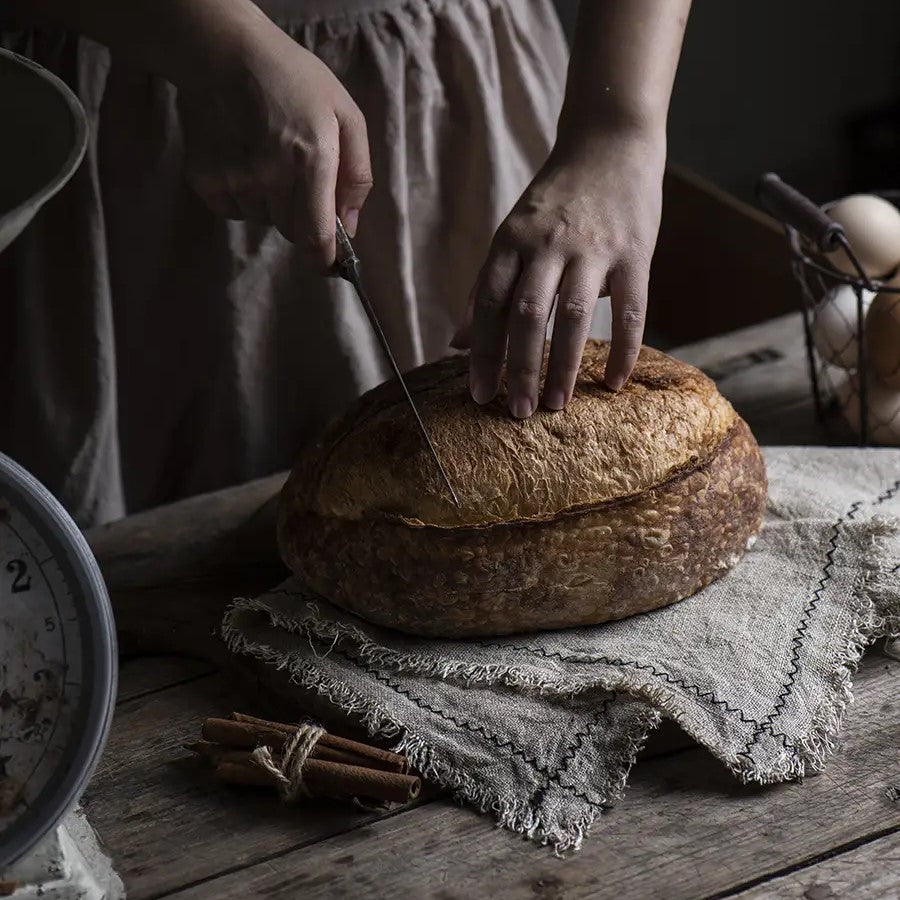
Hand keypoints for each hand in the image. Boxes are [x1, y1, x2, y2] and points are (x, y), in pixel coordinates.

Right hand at [176, 16, 371, 266]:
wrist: (223, 52)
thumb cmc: (294, 80)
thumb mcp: (345, 115)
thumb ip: (357, 175)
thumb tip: (349, 228)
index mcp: (311, 161)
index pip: (316, 235)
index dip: (324, 259)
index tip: (329, 266)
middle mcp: (271, 176)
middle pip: (292, 231)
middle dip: (302, 218)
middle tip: (297, 178)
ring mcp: (235, 179)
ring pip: (264, 220)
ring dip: (272, 204)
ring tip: (267, 157)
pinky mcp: (206, 179)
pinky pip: (234, 211)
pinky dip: (243, 197)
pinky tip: (243, 160)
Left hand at [454, 128, 663, 415]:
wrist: (610, 141)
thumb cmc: (555, 199)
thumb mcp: (512, 234)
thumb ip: (487, 287)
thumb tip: (456, 342)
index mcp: (512, 241)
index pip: (488, 304)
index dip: (482, 352)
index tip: (479, 394)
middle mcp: (548, 245)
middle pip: (527, 316)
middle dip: (519, 369)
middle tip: (517, 412)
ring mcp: (593, 248)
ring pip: (573, 316)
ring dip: (562, 366)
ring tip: (555, 406)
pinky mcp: (635, 252)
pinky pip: (631, 310)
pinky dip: (623, 350)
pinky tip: (613, 383)